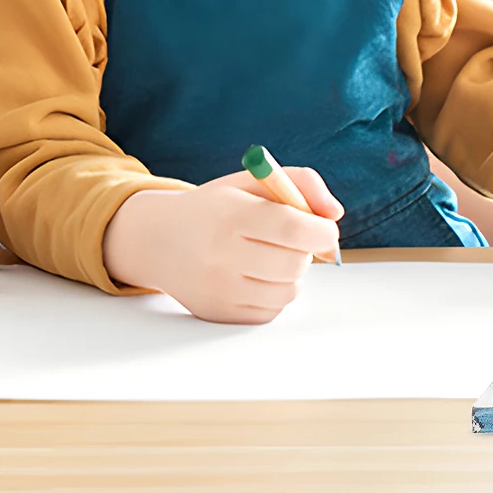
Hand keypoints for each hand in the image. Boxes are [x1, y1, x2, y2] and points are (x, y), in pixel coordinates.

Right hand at [101, 168, 342, 323]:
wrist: (158, 239)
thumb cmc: (214, 207)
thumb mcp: (251, 180)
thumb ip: (300, 182)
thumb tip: (334, 214)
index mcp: (231, 213)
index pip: (293, 227)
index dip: (321, 231)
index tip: (325, 229)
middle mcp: (221, 253)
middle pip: (296, 263)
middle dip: (304, 251)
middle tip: (289, 238)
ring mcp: (219, 288)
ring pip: (289, 290)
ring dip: (290, 273)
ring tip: (268, 255)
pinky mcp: (219, 313)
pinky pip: (271, 310)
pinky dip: (273, 293)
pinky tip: (253, 275)